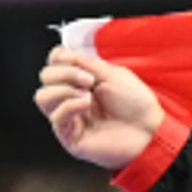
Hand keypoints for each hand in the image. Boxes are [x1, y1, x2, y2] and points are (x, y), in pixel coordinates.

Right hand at [36, 47, 165, 171]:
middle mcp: (71, 98)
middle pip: (45, 78)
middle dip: (64, 73)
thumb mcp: (110, 73)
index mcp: (80, 82)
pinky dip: (70, 105)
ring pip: (42, 97)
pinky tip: (86, 105)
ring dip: (63, 89)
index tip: (77, 61)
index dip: (59, 58)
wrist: (149, 131)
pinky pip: (56, 117)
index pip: (53, 64)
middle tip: (88, 79)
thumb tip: (59, 54)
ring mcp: (69, 118)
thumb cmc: (136, 104)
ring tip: (87, 94)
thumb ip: (83, 63)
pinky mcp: (70, 137)